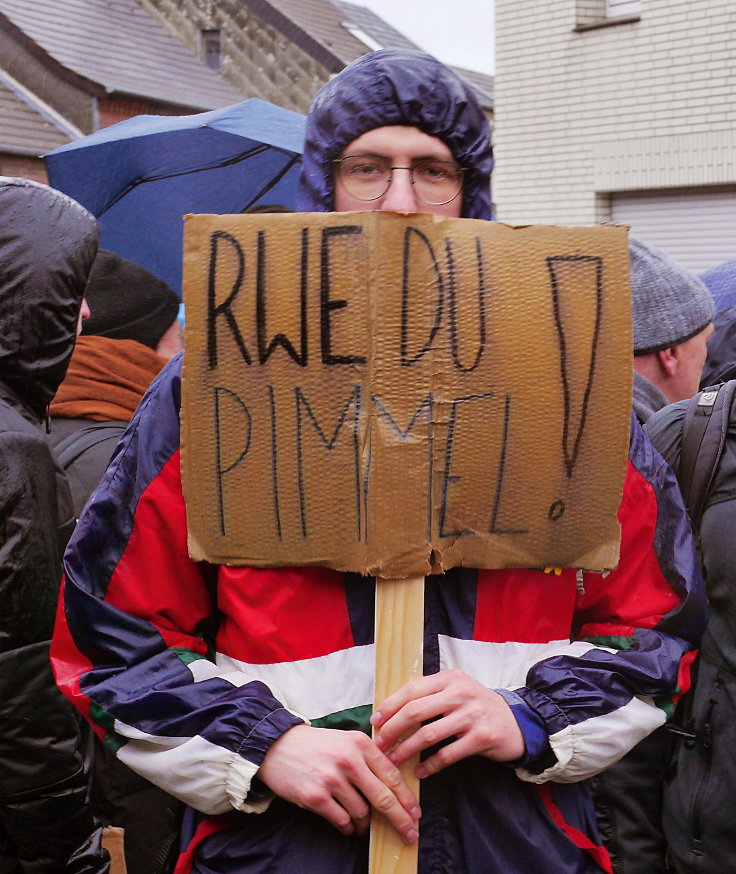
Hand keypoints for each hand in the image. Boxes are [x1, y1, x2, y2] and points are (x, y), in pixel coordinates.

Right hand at [258, 724, 419, 841]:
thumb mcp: (346, 740)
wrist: (278, 746)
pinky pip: (341, 820)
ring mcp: (331, 779)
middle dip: (400, 819)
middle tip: (409, 834)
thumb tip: (394, 784)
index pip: (391, 775)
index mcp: (360, 744)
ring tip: (361, 824)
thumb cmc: (317, 745)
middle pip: (383, 797)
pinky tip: (347, 825)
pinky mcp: (315, 796)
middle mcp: (348, 760)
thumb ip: (368, 757)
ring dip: (365, 824)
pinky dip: (347, 827)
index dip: (407, 798)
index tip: (416, 813)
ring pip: (362, 812)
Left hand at [371, 669, 524, 777]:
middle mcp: (460, 693)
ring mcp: (472, 714)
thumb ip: (431, 695)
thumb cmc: (478, 707)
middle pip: (415, 711)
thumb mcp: (457, 691)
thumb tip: (391, 710)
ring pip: (428, 734)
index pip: (411, 689)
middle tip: (379, 745)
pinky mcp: (481, 737)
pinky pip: (448, 754)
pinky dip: (430, 766)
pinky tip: (419, 771)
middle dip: (392, 730)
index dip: (390, 706)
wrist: (518, 722)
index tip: (375, 722)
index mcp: (449, 678)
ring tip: (394, 762)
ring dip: (406, 750)